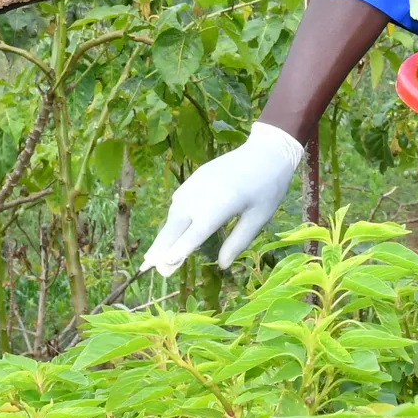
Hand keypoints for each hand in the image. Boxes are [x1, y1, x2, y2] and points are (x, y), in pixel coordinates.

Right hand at [143, 122, 304, 275]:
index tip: (164, 267)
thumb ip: (238, 242)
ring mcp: (196, 183)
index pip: (193, 234)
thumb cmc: (268, 188)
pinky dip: (173, 216)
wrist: (267, 151)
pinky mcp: (196, 176)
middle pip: (176, 225)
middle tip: (149, 266)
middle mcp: (201, 194)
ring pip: (175, 212)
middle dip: (162, 246)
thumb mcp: (258, 218)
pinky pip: (179, 199)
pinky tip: (171, 228)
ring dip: (165, 232)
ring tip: (155, 252)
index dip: (178, 251)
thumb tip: (223, 265)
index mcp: (219, 206)